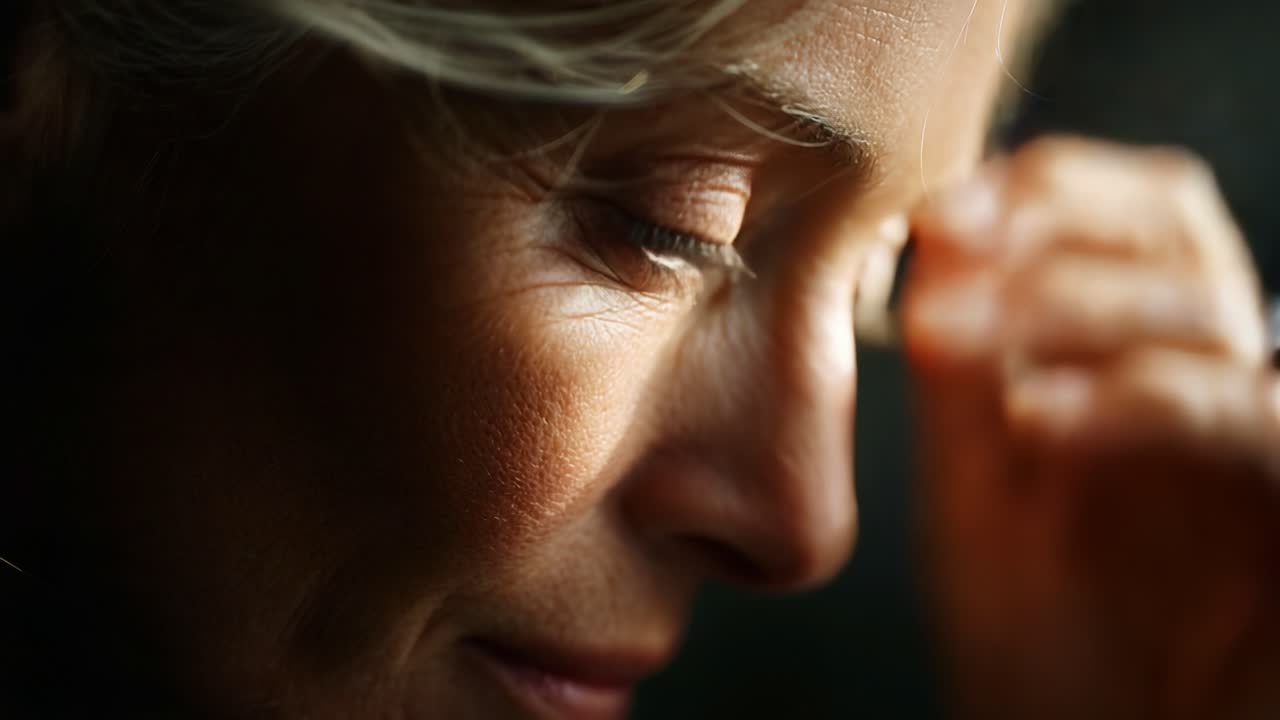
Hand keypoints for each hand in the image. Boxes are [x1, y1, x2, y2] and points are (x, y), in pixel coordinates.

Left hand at [902, 137, 1279, 719]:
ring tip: (958, 334)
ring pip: (1210, 308)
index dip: (1046, 188)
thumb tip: (939, 244)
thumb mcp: (979, 500)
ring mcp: (1264, 449)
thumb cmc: (1038, 654)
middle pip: (1183, 228)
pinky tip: (1038, 417)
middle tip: (952, 235)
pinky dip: (1144, 398)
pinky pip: (1257, 420)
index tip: (940, 209)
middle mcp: (1215, 391)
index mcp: (1143, 370)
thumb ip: (967, 382)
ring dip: (1071, 298)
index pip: (1132, 216)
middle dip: (1058, 215)